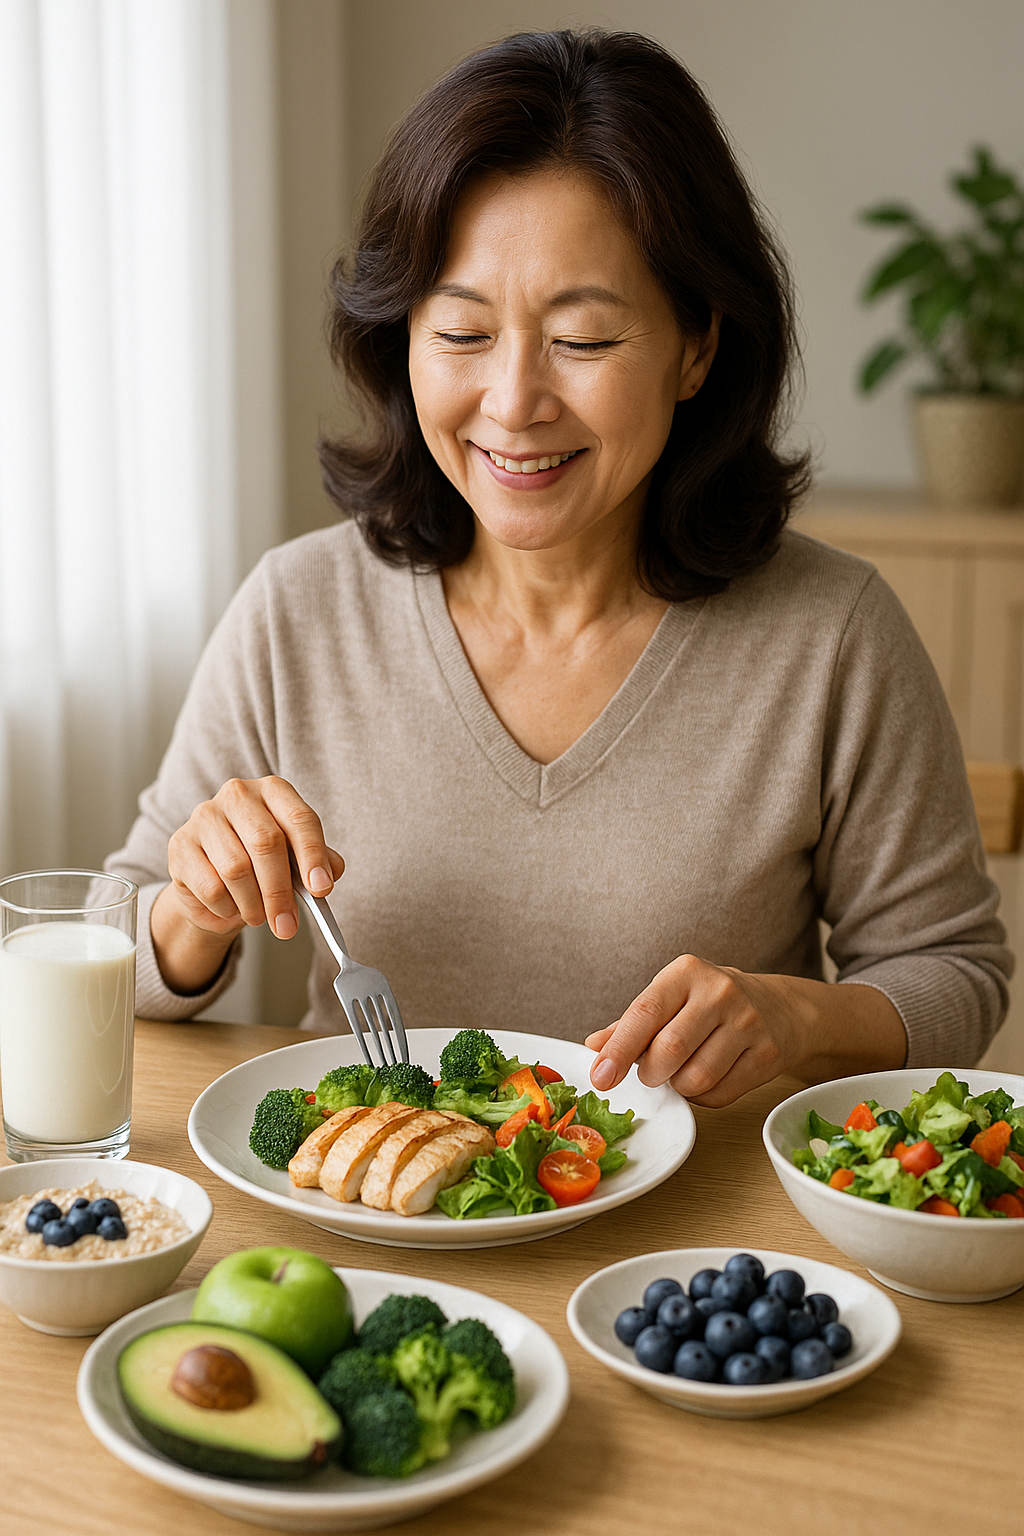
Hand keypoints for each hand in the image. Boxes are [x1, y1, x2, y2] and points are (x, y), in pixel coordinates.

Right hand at [152, 777, 344, 993]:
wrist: (215, 881)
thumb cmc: (262, 864)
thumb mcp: (296, 860)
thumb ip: (319, 862)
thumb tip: (328, 876)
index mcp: (274, 791)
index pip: (300, 819)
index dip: (313, 856)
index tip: (321, 889)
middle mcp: (238, 795)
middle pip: (266, 843)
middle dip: (280, 892)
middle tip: (287, 925)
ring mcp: (205, 817)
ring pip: (236, 868)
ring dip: (252, 904)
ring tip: (259, 916)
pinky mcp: (180, 844)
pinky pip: (209, 886)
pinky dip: (226, 907)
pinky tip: (231, 907)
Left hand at [585, 955, 905, 1106]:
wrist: (781, 1007)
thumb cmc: (710, 1004)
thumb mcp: (670, 999)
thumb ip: (630, 1024)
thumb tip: (593, 1046)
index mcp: (686, 973)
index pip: (644, 1012)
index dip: (619, 1049)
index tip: (600, 1077)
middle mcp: (719, 992)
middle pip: (669, 1051)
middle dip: (651, 1073)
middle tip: (652, 1073)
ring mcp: (748, 1023)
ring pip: (695, 1079)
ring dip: (679, 1087)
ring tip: (684, 1071)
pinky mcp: (768, 1054)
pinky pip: (721, 1094)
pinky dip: (704, 1097)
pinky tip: (709, 1077)